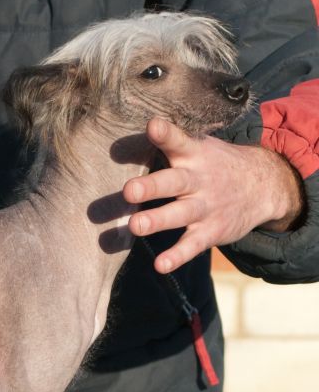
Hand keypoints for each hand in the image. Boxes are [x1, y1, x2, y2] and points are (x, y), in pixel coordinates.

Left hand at [123, 118, 303, 272]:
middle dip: (151, 186)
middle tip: (129, 190)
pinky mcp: (210, 231)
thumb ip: (169, 143)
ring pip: (179, 214)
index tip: (153, 126)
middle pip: (173, 182)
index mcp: (193, 155)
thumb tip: (127, 134)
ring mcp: (205, 207)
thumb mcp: (198, 147)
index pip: (178, 141)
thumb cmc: (214, 165)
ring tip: (134, 226)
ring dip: (157, 220)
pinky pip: (192, 245)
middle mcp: (198, 180)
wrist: (263, 185)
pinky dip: (177, 256)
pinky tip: (160, 265)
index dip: (165, 134)